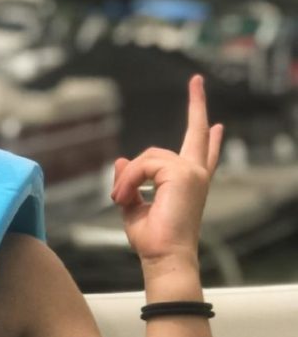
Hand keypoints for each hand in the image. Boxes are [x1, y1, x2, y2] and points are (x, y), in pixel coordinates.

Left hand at [110, 75, 223, 265]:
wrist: (164, 256)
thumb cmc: (153, 240)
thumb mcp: (133, 207)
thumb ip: (128, 182)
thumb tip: (120, 160)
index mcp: (189, 183)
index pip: (201, 154)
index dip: (209, 139)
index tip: (216, 124)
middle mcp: (196, 174)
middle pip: (196, 133)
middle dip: (196, 104)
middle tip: (197, 81)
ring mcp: (192, 172)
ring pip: (147, 157)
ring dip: (127, 179)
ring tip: (121, 199)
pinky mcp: (183, 173)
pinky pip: (142, 165)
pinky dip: (128, 180)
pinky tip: (124, 197)